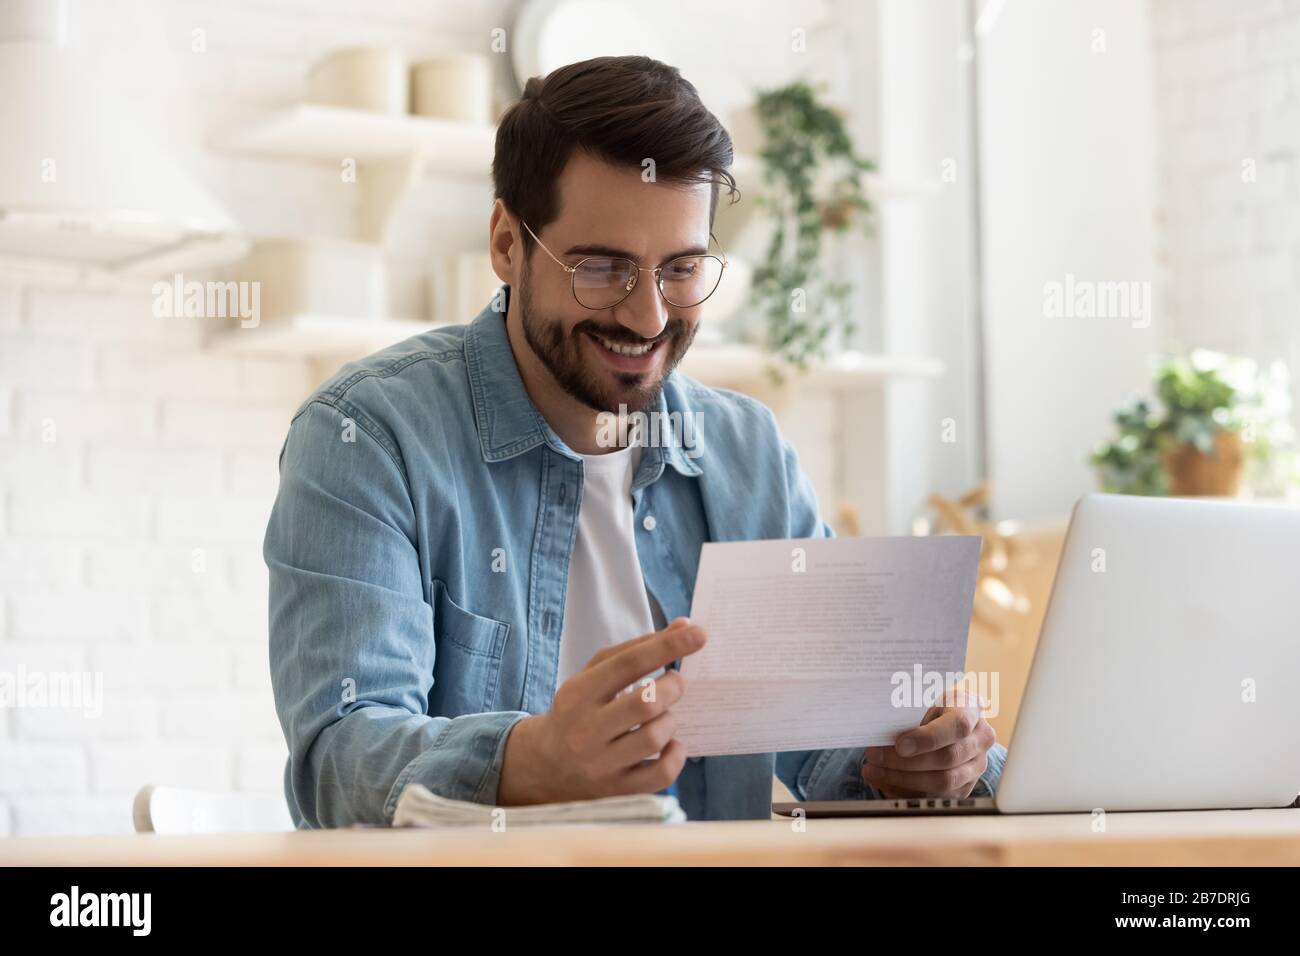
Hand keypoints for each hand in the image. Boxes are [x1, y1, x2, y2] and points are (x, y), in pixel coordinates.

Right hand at [497, 618, 705, 804]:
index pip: (628, 664)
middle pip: (646, 704)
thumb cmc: (579, 710)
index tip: (698, 634)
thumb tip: (684, 627)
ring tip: (662, 716)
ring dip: (670, 720)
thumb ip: (636, 649)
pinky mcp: (618, 791)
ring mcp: (601, 765)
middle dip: (672, 687)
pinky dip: (676, 754)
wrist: (545, 765)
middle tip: (675, 682)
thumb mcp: (594, 675)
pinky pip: (662, 773)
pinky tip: (669, 743)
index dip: (667, 646)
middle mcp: (586, 730)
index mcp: (578, 694)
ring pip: (655, 737)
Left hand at [860, 690, 995, 799]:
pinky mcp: (966, 787)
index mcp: (971, 708)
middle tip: (875, 756)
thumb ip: (909, 712)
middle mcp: (980, 739)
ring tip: (874, 770)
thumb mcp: (922, 698)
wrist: (947, 720)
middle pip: (947, 758)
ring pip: (943, 781)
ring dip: (903, 778)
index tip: (900, 744)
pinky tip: (885, 780)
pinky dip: (907, 790)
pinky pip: (938, 796)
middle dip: (906, 761)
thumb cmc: (930, 705)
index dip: (928, 738)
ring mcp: (976, 766)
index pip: (957, 726)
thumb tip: (880, 729)